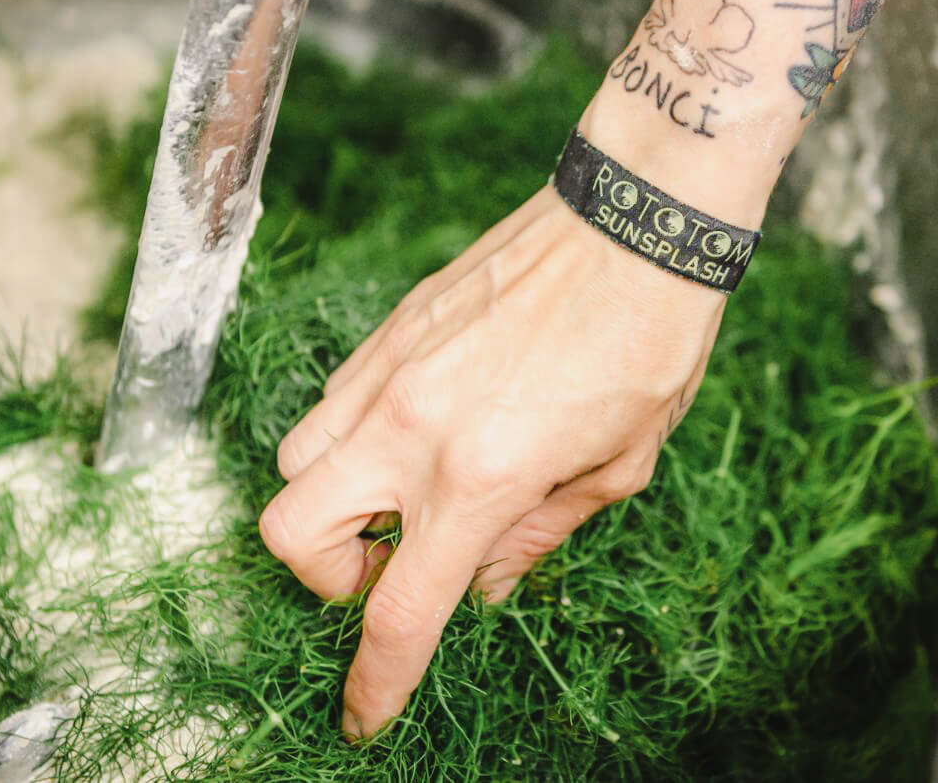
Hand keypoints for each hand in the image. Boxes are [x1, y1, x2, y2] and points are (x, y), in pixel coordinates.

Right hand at [258, 185, 724, 738]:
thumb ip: (539, 535)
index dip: (376, 681)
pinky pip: (333, 397)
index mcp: (479, 477)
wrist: (636, 221)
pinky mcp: (391, 326)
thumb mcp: (620, 466)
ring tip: (405, 488)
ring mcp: (390, 368)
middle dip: (323, 575)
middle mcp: (412, 425)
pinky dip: (357, 434)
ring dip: (333, 497)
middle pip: (288, 529)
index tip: (365, 715)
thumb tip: (487, 582)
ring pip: (295, 457)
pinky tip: (423, 422)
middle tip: (391, 561)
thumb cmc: (649, 345)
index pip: (399, 610)